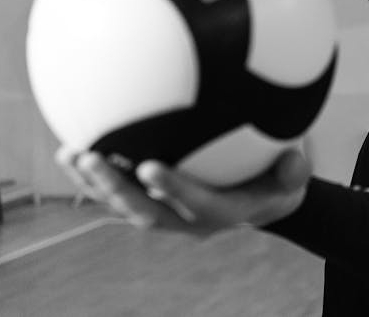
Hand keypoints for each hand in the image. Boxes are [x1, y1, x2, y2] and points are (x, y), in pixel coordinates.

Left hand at [55, 146, 310, 236]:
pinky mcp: (154, 203)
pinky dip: (95, 177)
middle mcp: (190, 220)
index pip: (198, 204)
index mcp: (227, 211)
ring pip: (127, 206)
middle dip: (118, 188)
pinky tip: (71, 149)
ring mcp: (169, 213)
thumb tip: (295, 159)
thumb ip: (296, 169)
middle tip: (92, 159)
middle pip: (150, 213)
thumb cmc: (280, 177)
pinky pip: (120, 193)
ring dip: (97, 184)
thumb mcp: (296, 175)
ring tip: (71, 154)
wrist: (262, 199)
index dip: (173, 189)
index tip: (149, 166)